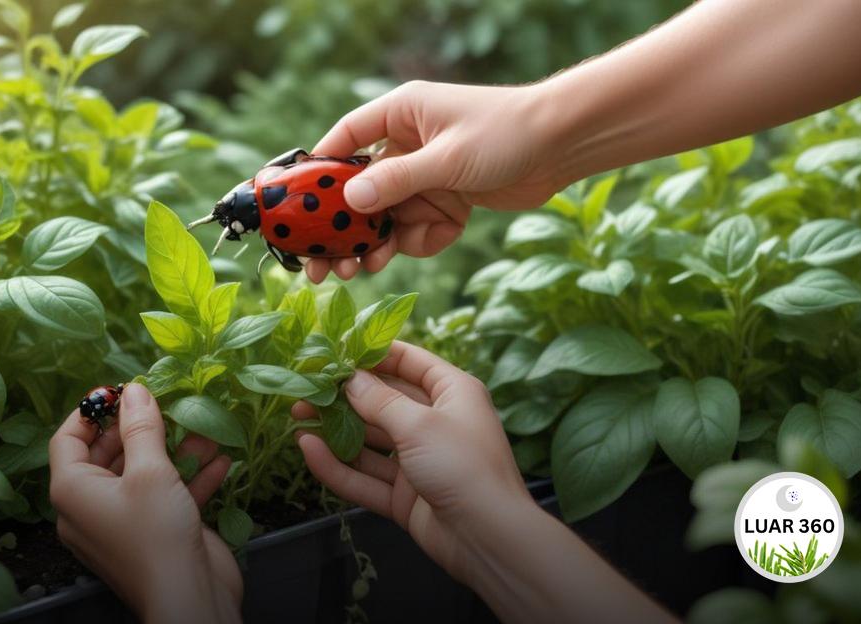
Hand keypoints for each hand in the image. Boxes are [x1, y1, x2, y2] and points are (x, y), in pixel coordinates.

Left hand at [49, 383, 241, 623]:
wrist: (188, 598)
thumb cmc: (156, 533)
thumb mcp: (149, 471)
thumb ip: (142, 427)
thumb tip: (134, 390)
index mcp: (73, 490)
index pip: (67, 439)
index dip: (91, 410)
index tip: (119, 389)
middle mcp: (91, 506)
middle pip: (108, 453)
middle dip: (140, 428)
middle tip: (166, 404)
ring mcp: (123, 521)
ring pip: (144, 473)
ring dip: (176, 451)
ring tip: (205, 430)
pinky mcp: (154, 532)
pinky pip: (166, 496)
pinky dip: (190, 478)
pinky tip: (219, 460)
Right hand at [293, 344, 681, 623]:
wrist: (489, 538)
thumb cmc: (462, 465)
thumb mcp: (419, 424)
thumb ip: (378, 400)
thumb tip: (347, 378)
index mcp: (451, 393)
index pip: (409, 361)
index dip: (372, 353)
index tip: (333, 348)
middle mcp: (435, 422)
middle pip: (383, 401)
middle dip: (343, 395)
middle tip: (304, 387)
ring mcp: (418, 461)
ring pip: (369, 440)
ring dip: (334, 430)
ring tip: (296, 417)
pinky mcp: (404, 495)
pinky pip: (365, 476)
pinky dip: (337, 465)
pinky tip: (308, 451)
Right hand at [304, 80, 562, 282]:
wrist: (565, 145)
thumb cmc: (507, 133)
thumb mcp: (447, 158)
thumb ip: (398, 181)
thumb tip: (350, 203)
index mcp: (399, 115)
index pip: (343, 142)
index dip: (316, 176)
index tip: (295, 209)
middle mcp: (406, 144)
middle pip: (358, 192)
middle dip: (340, 230)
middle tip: (319, 267)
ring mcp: (425, 174)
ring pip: (386, 218)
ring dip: (375, 245)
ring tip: (362, 272)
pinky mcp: (445, 199)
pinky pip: (418, 228)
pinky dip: (422, 241)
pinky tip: (435, 240)